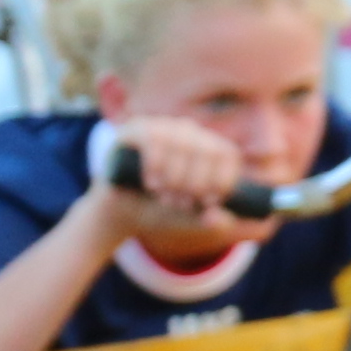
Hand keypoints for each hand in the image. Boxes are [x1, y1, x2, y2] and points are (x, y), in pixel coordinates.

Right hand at [90, 114, 248, 230]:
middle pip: (207, 149)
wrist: (123, 211)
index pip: (226, 154)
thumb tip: (217, 219)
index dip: (222, 178)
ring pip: (181, 143)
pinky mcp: (137, 129)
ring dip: (174, 177)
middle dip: (196, 183)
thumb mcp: (189, 220)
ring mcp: (163, 127)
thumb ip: (209, 223)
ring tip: (163, 196)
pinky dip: (155, 165)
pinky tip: (151, 183)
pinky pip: (154, 138)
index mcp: (208, 150)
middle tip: (180, 204)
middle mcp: (189, 133)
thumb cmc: (162, 211)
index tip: (209, 202)